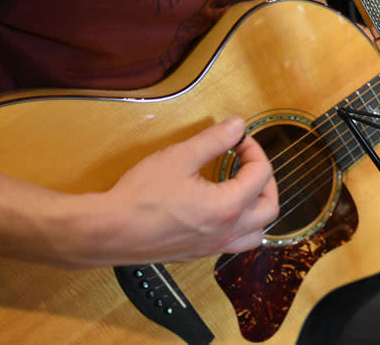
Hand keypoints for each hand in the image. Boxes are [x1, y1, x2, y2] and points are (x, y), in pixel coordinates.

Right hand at [69, 117, 278, 265]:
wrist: (109, 231)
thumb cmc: (140, 197)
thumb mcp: (180, 157)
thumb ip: (214, 139)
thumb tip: (237, 126)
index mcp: (228, 207)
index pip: (261, 174)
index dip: (254, 149)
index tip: (238, 139)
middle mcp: (227, 231)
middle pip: (270, 207)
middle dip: (266, 180)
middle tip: (249, 162)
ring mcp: (213, 247)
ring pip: (256, 234)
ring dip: (257, 209)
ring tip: (243, 190)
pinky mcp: (198, 254)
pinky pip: (234, 244)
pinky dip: (239, 227)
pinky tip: (222, 211)